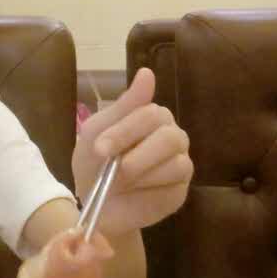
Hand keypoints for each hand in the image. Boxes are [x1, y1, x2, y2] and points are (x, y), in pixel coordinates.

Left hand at [72, 68, 191, 237]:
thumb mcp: (98, 131)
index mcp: (153, 117)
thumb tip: (147, 73)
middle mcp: (172, 137)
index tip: (100, 148)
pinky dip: (149, 188)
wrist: (94, 204)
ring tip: (120, 182)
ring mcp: (180, 163)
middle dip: (137, 154)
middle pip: (169, 136)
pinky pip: (175, 185)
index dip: (124, 131)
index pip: (150, 113)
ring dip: (141, 173)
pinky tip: (135, 192)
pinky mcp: (181, 190)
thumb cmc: (95, 164)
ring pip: (175, 162)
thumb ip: (123, 105)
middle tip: (115, 168)